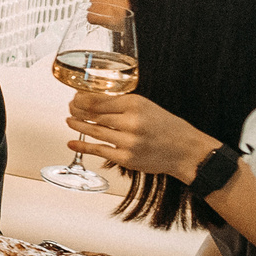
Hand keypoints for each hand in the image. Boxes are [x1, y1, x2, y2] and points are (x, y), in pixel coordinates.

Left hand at [65, 91, 218, 182]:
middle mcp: (131, 122)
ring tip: (69, 120)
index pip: (99, 100)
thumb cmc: (167, 127)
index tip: (75, 97)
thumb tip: (93, 101)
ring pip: (95, 131)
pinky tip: (72, 142)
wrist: (186, 151)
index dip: (82, 99)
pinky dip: (83, 146)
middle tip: (70, 108)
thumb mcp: (147, 107)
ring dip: (78, 125)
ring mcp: (128, 141)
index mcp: (135, 104)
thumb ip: (123, 103)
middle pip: (94, 114)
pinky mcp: (127, 158)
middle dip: (77, 110)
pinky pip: (100, 150)